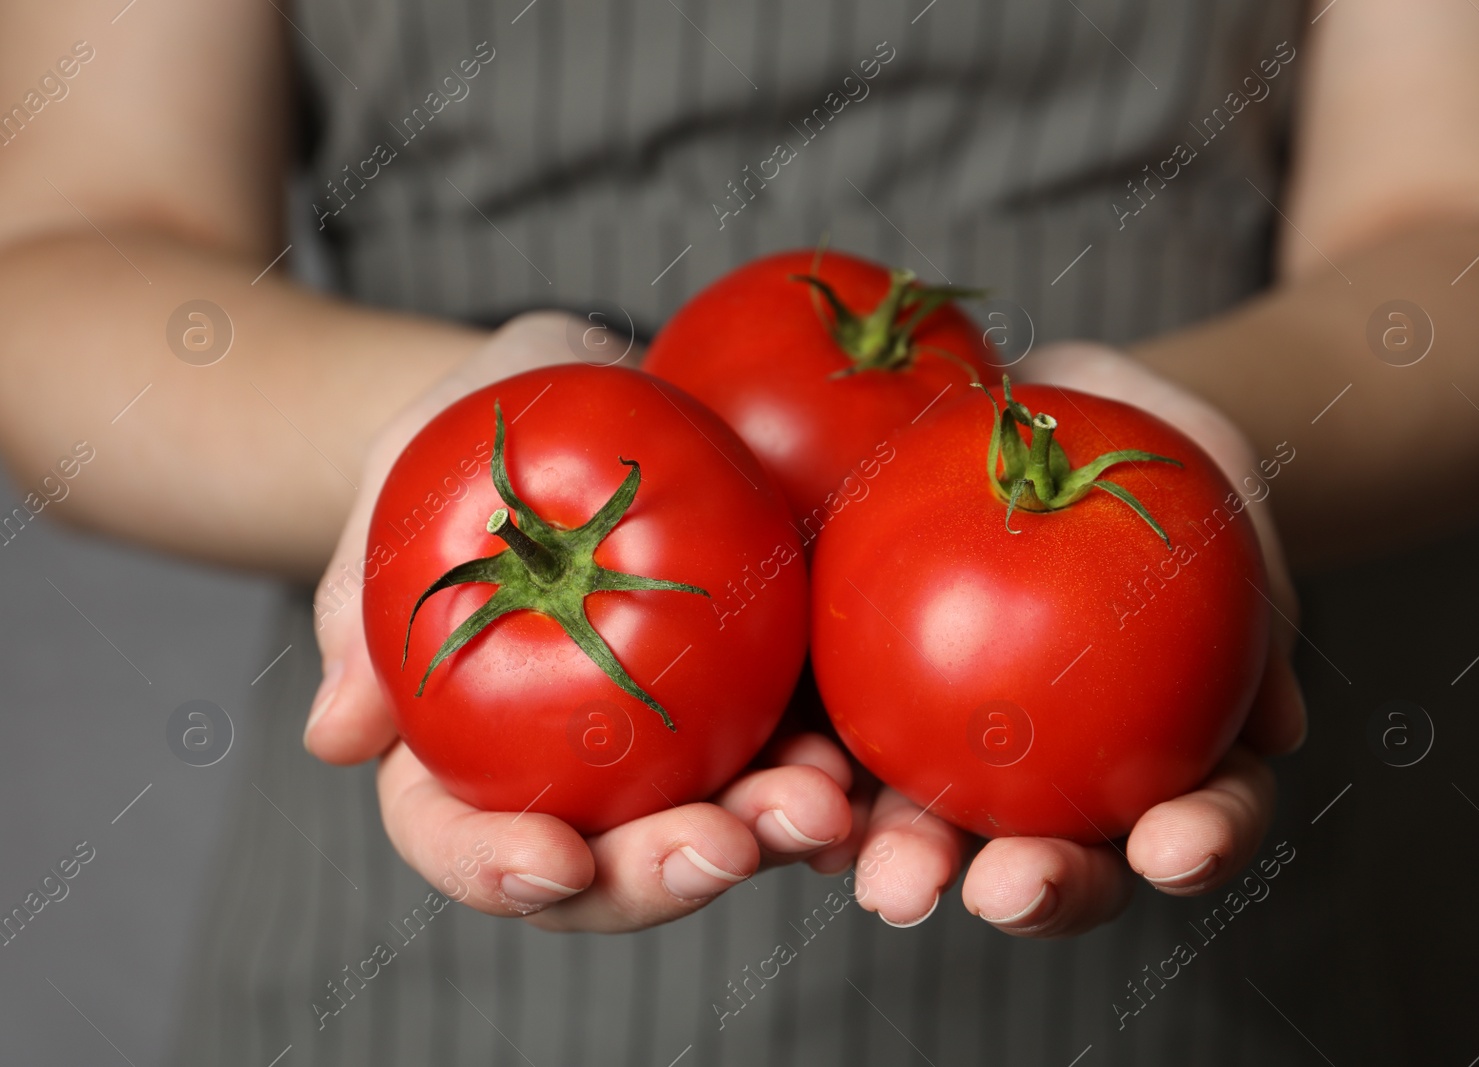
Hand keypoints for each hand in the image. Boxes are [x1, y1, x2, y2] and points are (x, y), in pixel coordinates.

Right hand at [303, 313, 854, 930]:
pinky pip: (796, 750)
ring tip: (822, 805)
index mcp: (461, 745)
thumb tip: (335, 739)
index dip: (498, 868)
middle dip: (663, 874)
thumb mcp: (402, 473)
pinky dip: (830, 770)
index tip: (557, 860)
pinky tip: (862, 765)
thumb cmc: (472, 425)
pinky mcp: (758, 697)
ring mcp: (672, 742)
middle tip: (726, 844)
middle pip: (604, 865)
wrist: (586, 382)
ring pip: (715, 827)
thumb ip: (362, 590)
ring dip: (771, 834)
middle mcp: (572, 769)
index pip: (461, 835)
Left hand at [851, 342, 1307, 934]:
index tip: (1173, 847)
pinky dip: (809, 770)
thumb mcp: (1227, 486)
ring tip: (884, 871)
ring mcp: (947, 741)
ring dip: (907, 860)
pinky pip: (827, 734)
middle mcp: (1051, 773)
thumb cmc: (1159, 449)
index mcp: (1158, 748)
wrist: (1043, 398)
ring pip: (931, 827)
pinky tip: (791, 779)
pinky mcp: (855, 690)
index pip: (1194, 816)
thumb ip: (1258, 596)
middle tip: (1007, 886)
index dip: (1195, 845)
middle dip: (1033, 892)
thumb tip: (1282, 726)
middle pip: (1052, 858)